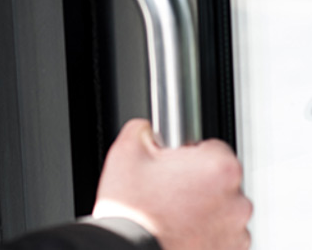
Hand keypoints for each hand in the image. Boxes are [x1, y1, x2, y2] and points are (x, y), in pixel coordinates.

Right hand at [92, 119, 251, 249]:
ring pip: (222, 208)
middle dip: (197, 181)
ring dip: (203, 208)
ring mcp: (236, 231)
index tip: (173, 164)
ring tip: (170, 212)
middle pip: (220, 178)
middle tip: (166, 188)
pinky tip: (178, 229)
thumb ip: (144, 129)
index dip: (188, 153)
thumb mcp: (126, 150)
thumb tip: (150, 129)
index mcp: (218, 168)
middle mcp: (236, 200)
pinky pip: (221, 234)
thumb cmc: (133, 212)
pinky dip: (205, 231)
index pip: (213, 146)